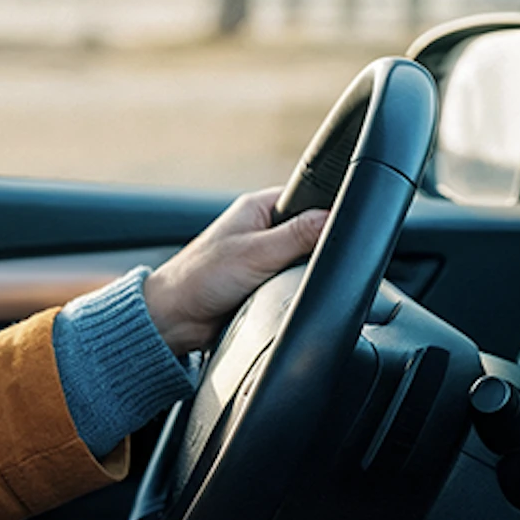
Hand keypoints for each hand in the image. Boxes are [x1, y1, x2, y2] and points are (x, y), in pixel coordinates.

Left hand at [142, 187, 326, 354]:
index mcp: (259, 207)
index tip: (343, 229)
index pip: (308, 200)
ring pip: (305, 260)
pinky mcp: (266, 281)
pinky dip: (296, 288)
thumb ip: (297, 235)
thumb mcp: (256, 252)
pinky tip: (291, 294)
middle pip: (311, 232)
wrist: (176, 319)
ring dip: (305, 271)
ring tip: (294, 280)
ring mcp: (266, 256)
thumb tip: (335, 217)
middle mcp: (263, 228)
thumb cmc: (198, 277)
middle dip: (318, 248)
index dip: (328, 213)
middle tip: (312, 262)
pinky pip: (294, 281)